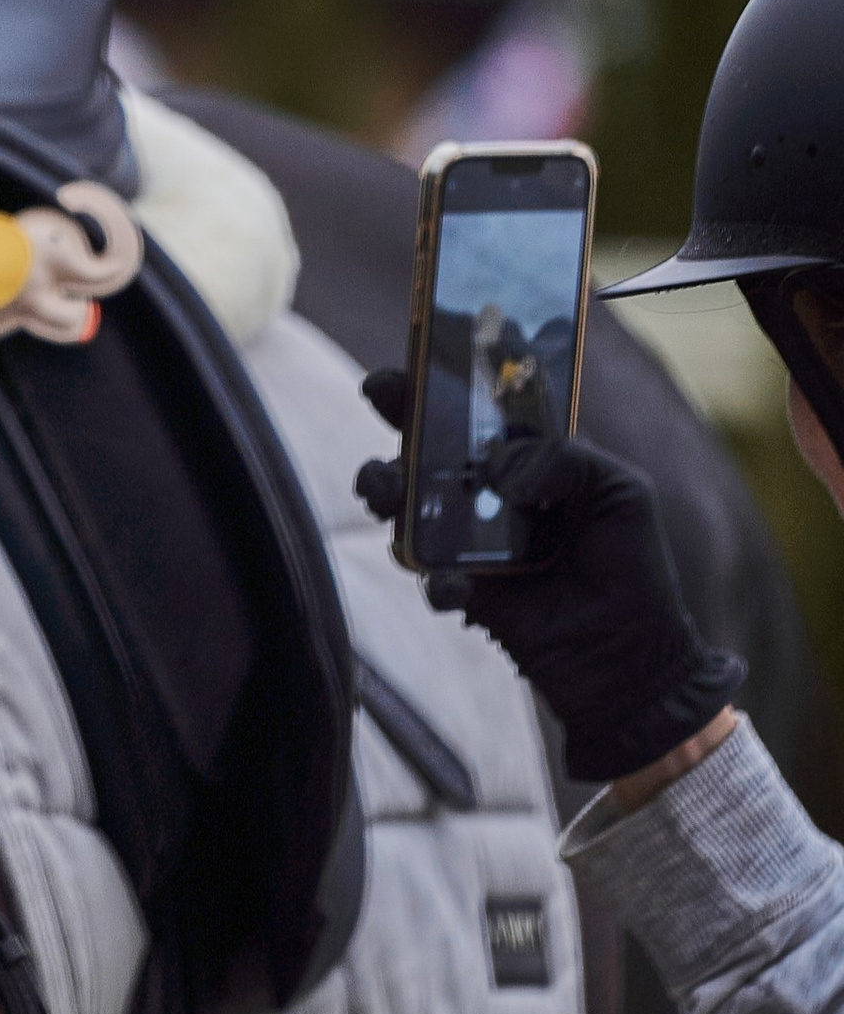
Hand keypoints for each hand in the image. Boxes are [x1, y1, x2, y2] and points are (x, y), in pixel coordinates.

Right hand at [355, 371, 742, 783]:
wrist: (630, 656)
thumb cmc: (634, 567)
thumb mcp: (620, 492)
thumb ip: (566, 460)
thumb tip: (499, 469)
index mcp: (531, 462)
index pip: (479, 411)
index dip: (443, 381)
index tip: (416, 357)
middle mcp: (492, 496)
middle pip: (428, 446)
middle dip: (395, 416)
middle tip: (379, 395)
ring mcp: (471, 544)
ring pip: (408, 506)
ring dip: (387, 490)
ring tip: (388, 491)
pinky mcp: (465, 593)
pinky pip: (430, 577)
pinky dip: (436, 580)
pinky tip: (455, 585)